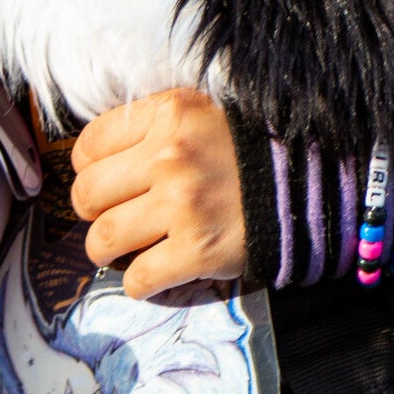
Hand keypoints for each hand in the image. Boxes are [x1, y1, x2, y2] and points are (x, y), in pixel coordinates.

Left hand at [69, 88, 245, 298]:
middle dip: (91, 211)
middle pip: (88, 194)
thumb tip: (95, 157)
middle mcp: (170, 158)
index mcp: (168, 115)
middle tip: (111, 214)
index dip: (90, 168)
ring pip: (103, 239)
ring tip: (122, 248)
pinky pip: (138, 278)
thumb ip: (150, 124)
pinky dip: (138, 282)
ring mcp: (183, 207)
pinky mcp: (198, 252)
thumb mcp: (198, 111)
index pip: (89, 145)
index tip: (106, 179)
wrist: (305, 185)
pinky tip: (152, 271)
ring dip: (105, 250)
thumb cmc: (244, 148)